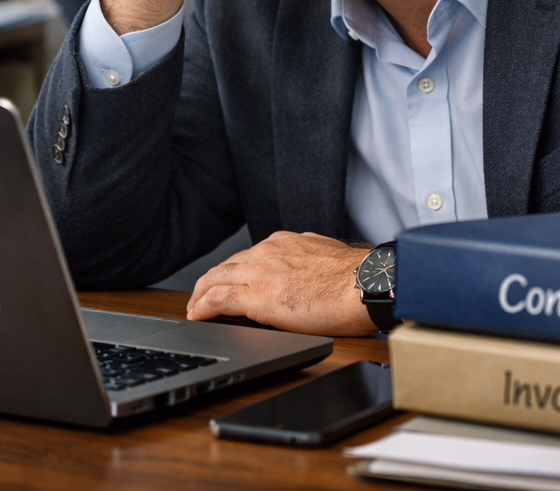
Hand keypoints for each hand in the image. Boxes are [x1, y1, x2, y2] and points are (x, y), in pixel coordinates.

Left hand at [186, 232, 377, 336]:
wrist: (366, 283)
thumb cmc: (359, 278)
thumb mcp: (326, 258)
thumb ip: (308, 262)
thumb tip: (308, 274)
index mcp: (285, 243)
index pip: (248, 256)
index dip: (233, 271)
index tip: (228, 281)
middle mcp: (268, 252)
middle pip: (226, 266)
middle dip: (210, 281)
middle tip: (201, 297)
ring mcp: (260, 271)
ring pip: (216, 279)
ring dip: (201, 294)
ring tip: (194, 309)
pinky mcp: (257, 295)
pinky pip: (218, 298)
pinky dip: (203, 306)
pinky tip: (196, 315)